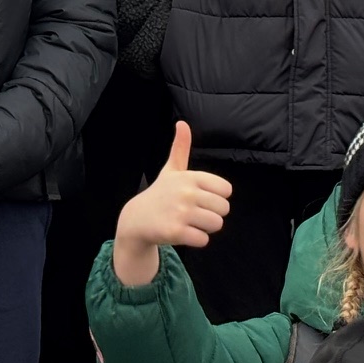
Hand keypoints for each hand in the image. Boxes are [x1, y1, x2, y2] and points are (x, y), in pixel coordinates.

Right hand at [111, 122, 232, 288]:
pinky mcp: (176, 232)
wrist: (137, 219)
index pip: (226, 190)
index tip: (200, 197)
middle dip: (212, 214)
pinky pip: (204, 240)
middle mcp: (186, 193)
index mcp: (190, 177)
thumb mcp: (171, 170)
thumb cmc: (160, 193)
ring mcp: (181, 213)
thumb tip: (182, 123)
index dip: (216, 197)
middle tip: (194, 213)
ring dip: (205, 228)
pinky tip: (183, 233)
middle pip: (224, 209)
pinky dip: (197, 240)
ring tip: (189, 223)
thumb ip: (180, 148)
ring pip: (216, 224)